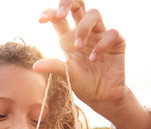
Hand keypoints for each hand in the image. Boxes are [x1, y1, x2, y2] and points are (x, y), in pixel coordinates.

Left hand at [34, 0, 150, 128]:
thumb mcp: (66, 74)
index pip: (58, 18)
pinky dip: (101, 45)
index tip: (41, 20)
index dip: (50, 13)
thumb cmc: (82, 84)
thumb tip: (35, 66)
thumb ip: (53, 66)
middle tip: (62, 14)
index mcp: (68, 38)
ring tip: (79, 47)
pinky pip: (111, 33)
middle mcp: (84, 32)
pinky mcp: (116, 42)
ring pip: (94, 14)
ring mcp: (100, 35)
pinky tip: (94, 59)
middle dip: (68, 3)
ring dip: (84, 28)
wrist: (102, 96)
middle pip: (77, 5)